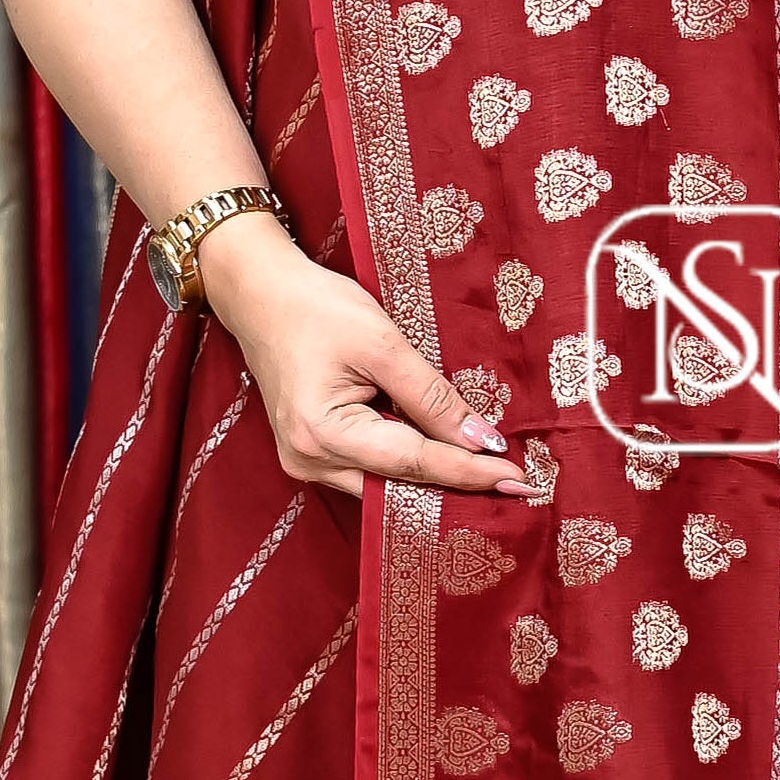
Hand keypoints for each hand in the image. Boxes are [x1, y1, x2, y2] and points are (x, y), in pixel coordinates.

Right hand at [202, 213, 526, 500]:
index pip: (413, 461)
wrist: (261, 295)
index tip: (518, 479)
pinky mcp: (311, 455)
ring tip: (489, 473)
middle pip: (399, 484)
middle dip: (456, 484)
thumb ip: (433, 397)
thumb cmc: (316, 308)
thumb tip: (482, 440)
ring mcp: (306, 463)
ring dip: (434, 476)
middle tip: (515, 484)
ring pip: (386, 484)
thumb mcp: (383, 343)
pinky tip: (445, 458)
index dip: (468, 471)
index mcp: (323, 432)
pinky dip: (407, 465)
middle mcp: (309, 460)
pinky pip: (370, 472)